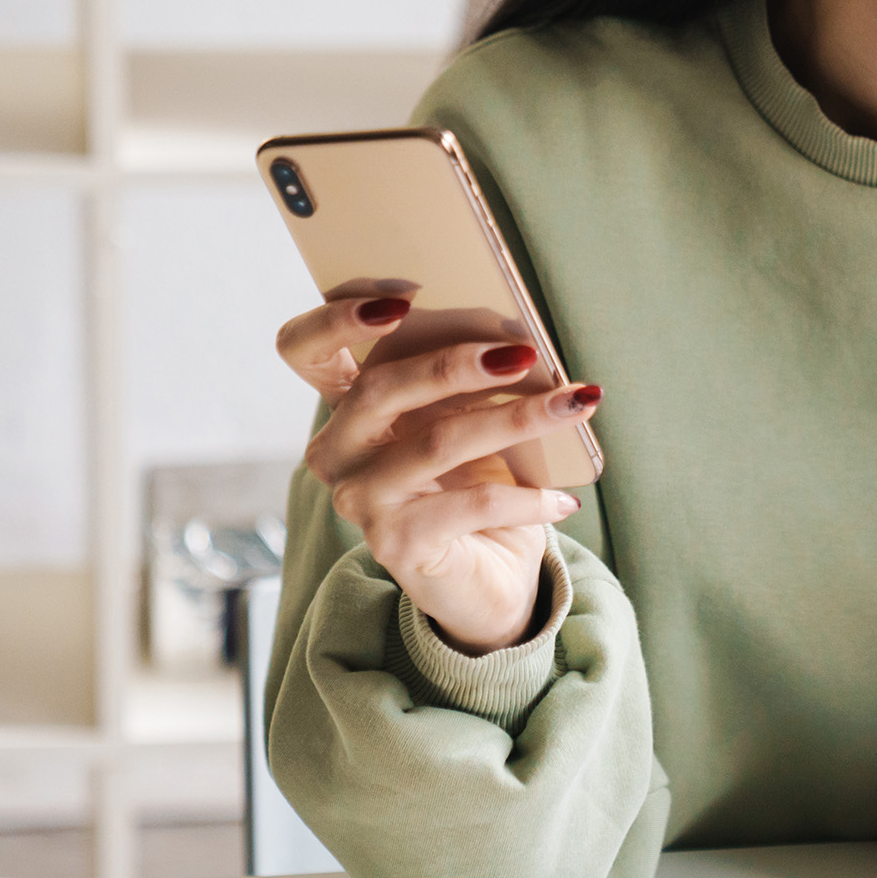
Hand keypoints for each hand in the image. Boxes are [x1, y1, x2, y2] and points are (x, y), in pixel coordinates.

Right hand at [276, 294, 601, 654]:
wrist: (487, 579)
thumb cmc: (475, 485)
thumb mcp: (465, 421)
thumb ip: (464, 380)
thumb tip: (518, 338)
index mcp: (347, 408)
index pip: (302, 350)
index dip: (337, 319)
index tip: (402, 298)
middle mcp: (338, 452)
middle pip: (379, 387)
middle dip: (456, 362)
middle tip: (523, 352)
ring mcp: (360, 500)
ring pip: (437, 441)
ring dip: (516, 417)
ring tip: (574, 403)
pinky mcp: (395, 544)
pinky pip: (470, 505)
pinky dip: (526, 498)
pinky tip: (564, 499)